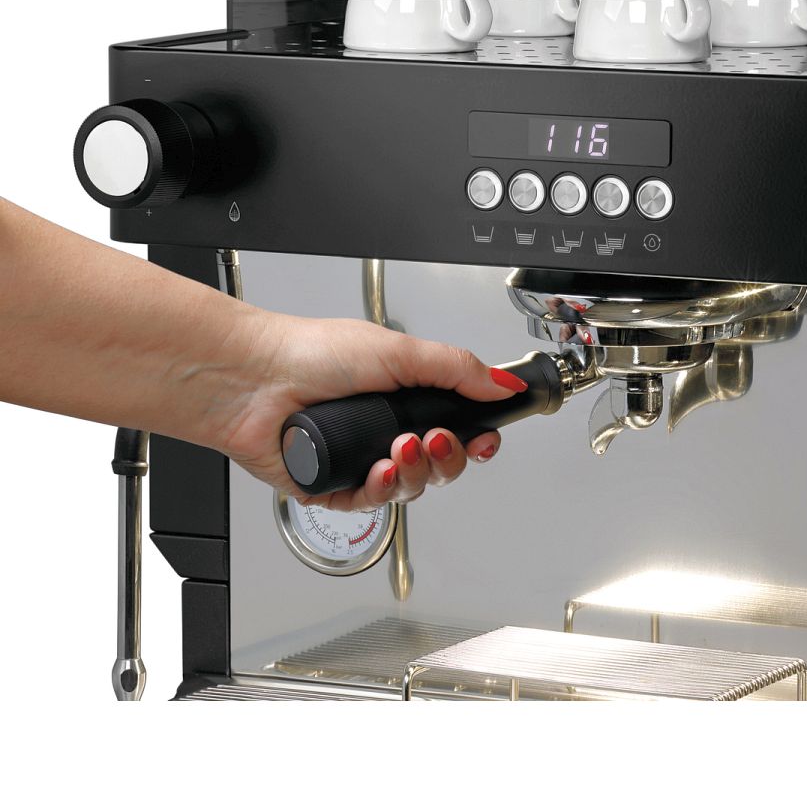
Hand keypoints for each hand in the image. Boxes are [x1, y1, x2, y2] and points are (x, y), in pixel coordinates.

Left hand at [213, 314, 525, 511]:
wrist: (253, 379)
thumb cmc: (311, 353)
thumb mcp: (398, 351)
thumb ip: (456, 369)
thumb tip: (503, 384)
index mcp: (405, 396)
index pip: (458, 427)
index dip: (476, 438)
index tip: (485, 437)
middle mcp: (384, 429)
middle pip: (440, 464)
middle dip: (447, 457)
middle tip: (436, 439)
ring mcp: (360, 459)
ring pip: (410, 488)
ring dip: (413, 471)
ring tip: (398, 447)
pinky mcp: (334, 486)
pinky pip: (371, 504)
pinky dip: (381, 489)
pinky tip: (378, 471)